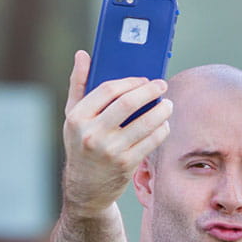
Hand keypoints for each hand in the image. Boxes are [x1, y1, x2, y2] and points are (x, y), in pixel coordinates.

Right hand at [59, 50, 172, 218]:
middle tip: (162, 86)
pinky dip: (162, 130)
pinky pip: (152, 141)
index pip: (107, 90)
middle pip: (128, 103)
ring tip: (168, 104)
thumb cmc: (81, 144)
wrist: (86, 187)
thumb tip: (83, 54)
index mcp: (78, 118)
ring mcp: (111, 150)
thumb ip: (78, 85)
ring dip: (162, 110)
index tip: (143, 79)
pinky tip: (164, 124)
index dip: (130, 81)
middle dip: (150, 91)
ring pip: (145, 123)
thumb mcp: (73, 116)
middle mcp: (93, 133)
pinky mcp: (127, 164)